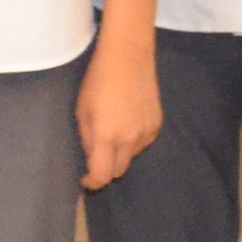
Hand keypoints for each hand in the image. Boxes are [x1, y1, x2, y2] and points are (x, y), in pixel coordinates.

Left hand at [76, 37, 163, 191]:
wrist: (129, 58)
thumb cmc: (98, 81)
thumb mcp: (82, 111)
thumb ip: (87, 138)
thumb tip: (92, 157)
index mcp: (106, 136)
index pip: (102, 174)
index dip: (93, 182)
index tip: (85, 181)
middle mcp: (130, 139)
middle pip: (118, 171)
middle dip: (105, 169)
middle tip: (95, 158)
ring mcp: (147, 133)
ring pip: (131, 157)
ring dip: (119, 153)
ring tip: (111, 130)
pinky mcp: (158, 125)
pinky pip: (142, 143)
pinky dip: (132, 141)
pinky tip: (126, 122)